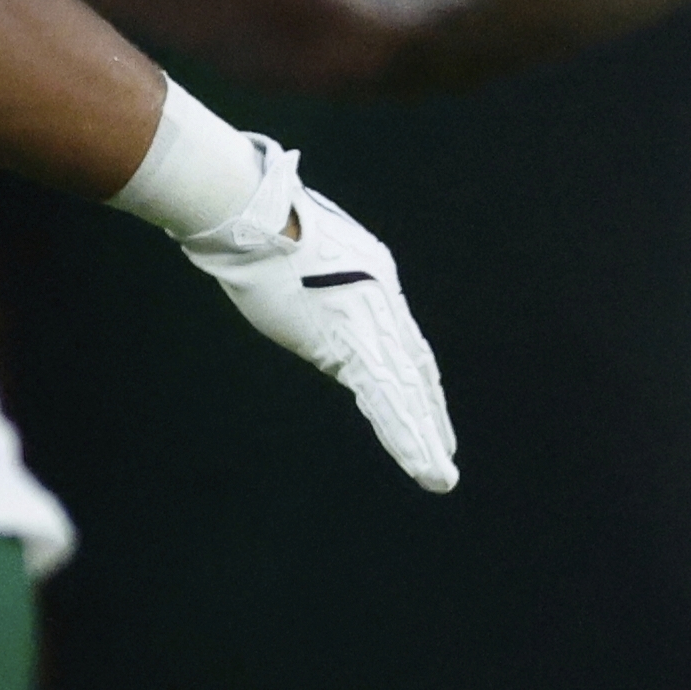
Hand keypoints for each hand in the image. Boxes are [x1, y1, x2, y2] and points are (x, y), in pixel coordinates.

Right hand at [173, 173, 457, 492]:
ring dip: (422, 440)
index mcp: (377, 282)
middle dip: (429, 417)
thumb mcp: (307, 258)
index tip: (428, 413)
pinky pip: (384, 398)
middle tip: (445, 459)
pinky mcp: (348, 341)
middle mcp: (384, 302)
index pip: (406, 345)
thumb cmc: (258, 225)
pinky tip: (421, 463)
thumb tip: (322, 323)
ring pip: (404, 393)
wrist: (245, 210)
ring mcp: (370, 321)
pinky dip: (403, 435)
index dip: (418, 382)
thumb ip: (324, 294)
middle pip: (414, 371)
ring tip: (439, 478)